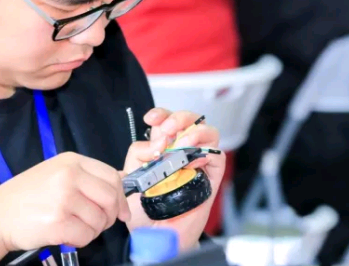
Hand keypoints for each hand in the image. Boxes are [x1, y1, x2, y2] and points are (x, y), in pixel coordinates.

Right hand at [0, 152, 130, 262]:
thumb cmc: (27, 195)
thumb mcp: (56, 173)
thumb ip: (86, 176)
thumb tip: (122, 182)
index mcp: (71, 161)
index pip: (111, 176)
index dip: (121, 196)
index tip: (120, 211)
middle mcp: (70, 176)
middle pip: (111, 198)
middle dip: (109, 216)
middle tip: (96, 223)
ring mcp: (64, 199)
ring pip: (100, 220)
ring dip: (91, 230)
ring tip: (72, 226)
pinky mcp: (58, 223)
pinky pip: (86, 236)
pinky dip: (80, 240)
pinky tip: (65, 234)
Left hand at [122, 109, 224, 250]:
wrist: (155, 234)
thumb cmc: (143, 209)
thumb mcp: (131, 177)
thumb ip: (138, 155)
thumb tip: (156, 145)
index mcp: (161, 147)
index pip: (165, 121)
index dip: (160, 114)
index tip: (151, 118)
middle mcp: (181, 151)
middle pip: (188, 121)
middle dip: (178, 118)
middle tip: (167, 129)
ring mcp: (197, 162)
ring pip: (207, 132)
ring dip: (195, 131)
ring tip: (182, 141)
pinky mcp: (211, 177)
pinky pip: (217, 155)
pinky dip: (207, 150)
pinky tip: (193, 157)